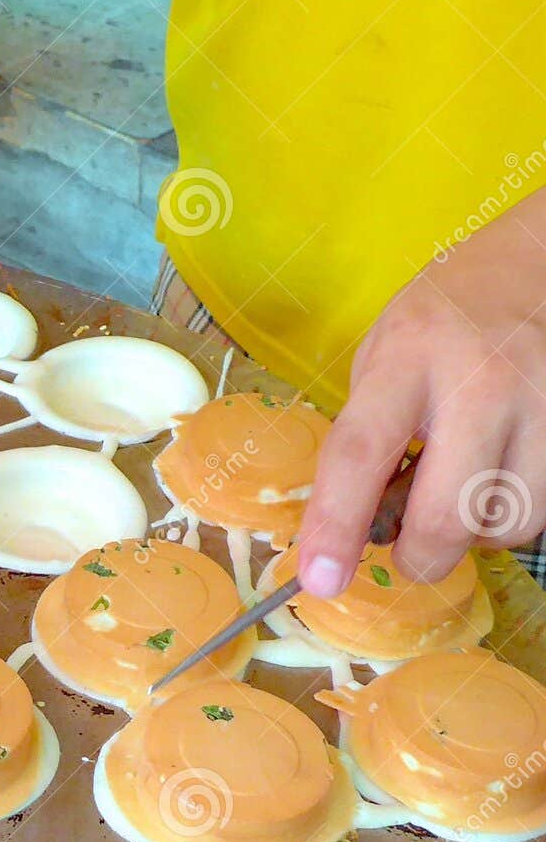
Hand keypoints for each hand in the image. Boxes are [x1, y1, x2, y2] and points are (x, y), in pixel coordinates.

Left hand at [297, 187, 545, 594]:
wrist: (543, 261)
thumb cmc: (447, 317)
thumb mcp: (385, 354)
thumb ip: (368, 433)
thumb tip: (353, 525)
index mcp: (407, 357)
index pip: (359, 455)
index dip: (335, 526)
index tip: (319, 581)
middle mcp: (481, 381)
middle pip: (447, 513)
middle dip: (420, 557)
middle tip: (410, 552)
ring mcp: (545, 402)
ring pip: (511, 522)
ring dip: (478, 533)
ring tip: (466, 491)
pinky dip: (518, 510)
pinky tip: (504, 473)